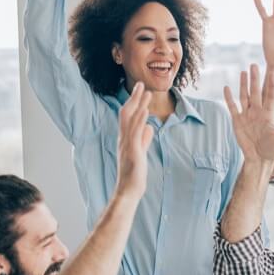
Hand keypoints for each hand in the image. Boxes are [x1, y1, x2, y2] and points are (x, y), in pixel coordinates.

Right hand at [115, 82, 153, 199]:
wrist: (128, 191)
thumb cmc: (134, 174)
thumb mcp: (141, 152)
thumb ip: (144, 139)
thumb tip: (150, 128)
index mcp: (125, 139)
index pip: (128, 117)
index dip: (134, 103)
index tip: (140, 91)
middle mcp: (123, 139)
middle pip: (127, 114)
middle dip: (134, 98)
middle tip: (140, 84)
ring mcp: (127, 145)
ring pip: (130, 120)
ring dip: (139, 105)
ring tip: (146, 92)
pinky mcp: (132, 152)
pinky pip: (135, 133)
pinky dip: (140, 121)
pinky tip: (145, 111)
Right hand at [223, 64, 273, 167]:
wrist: (259, 158)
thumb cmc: (273, 149)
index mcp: (268, 114)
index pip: (271, 96)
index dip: (272, 85)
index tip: (273, 72)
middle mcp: (257, 112)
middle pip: (256, 92)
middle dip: (255, 79)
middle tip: (254, 65)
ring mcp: (247, 115)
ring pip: (244, 96)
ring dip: (243, 85)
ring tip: (243, 72)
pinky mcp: (237, 121)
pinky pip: (232, 107)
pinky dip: (229, 98)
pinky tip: (226, 88)